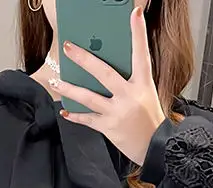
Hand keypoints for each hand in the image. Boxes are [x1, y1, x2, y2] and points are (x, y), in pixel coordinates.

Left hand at [53, 5, 166, 165]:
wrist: (156, 147)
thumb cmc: (150, 120)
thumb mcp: (146, 94)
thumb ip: (130, 81)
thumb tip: (105, 69)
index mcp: (143, 84)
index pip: (141, 54)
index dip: (138, 34)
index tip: (134, 15)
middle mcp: (129, 96)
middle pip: (103, 73)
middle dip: (83, 59)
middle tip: (68, 47)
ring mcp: (118, 112)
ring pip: (88, 97)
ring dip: (69, 89)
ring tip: (56, 82)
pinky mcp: (109, 128)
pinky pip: (88, 119)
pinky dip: (75, 116)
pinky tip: (65, 111)